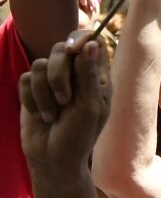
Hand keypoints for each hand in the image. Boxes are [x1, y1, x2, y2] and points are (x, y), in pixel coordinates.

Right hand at [19, 31, 111, 180]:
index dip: (82, 39)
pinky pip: (26, 79)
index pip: (93, 43)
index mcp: (97, 77)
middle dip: (59, 74)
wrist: (53, 158)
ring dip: (45, 93)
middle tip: (65, 99)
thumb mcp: (90, 107)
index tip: (73, 49)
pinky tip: (41, 116)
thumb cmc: (80, 135)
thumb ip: (89, 75)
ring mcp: (52, 80)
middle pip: (62, 48)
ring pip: (40, 64)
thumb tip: (92, 43)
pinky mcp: (32, 89)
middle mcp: (75, 74)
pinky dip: (32, 99)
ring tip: (54, 115)